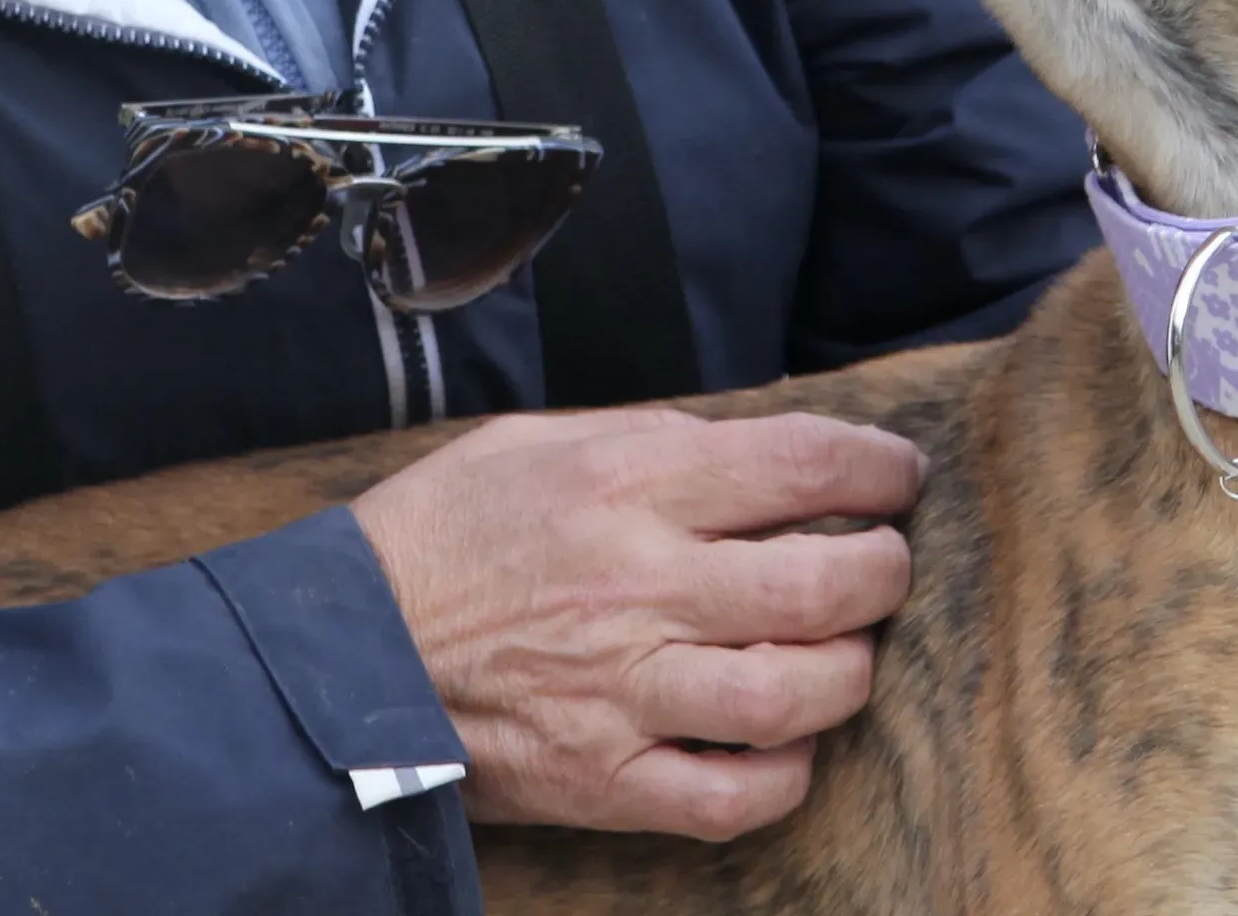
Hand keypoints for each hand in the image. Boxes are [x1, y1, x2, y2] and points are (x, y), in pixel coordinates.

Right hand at [348, 406, 924, 839]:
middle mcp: (640, 585)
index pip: (799, 465)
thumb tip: (750, 452)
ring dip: (848, 672)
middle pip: (823, 584)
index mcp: (626, 485)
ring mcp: (625, 691)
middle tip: (883, 564)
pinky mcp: (604, 777)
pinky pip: (731, 797)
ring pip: (793, 693)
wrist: (344, 644)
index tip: (894, 476)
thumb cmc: (442, 532)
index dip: (874, 468)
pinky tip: (785, 744)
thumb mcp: (537, 441)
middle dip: (883, 571)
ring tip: (845, 652)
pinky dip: (782, 775)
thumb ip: (650, 441)